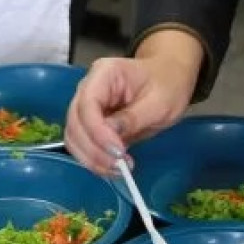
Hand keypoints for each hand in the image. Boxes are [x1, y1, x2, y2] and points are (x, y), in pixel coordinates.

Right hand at [64, 55, 198, 175]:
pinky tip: (114, 167)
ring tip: (119, 169)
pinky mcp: (90, 123)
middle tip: (120, 166)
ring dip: (92, 158)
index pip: (88, 104)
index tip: (118, 152)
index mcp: (104, 74)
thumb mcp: (159, 102)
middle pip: (75, 122)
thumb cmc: (167, 85)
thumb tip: (111, 136)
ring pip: (74, 136)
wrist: (168, 79)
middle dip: (94, 149)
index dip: (98, 131)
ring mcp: (86, 106)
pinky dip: (94, 159)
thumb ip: (133, 118)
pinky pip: (83, 144)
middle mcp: (88, 88)